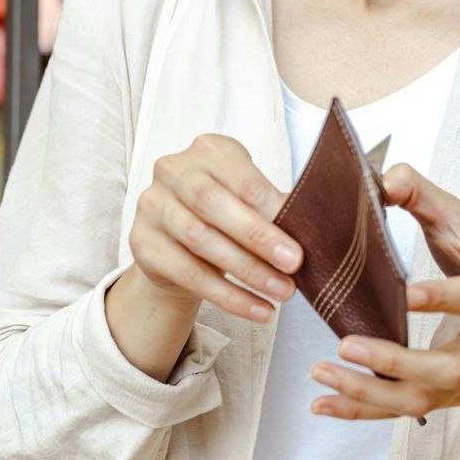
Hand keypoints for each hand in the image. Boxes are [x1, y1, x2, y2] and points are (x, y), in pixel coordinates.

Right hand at [123, 133, 299, 322]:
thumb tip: (317, 229)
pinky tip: (258, 310)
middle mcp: (173, 170)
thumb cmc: (225, 216)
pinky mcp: (142, 243)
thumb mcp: (249, 201)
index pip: (240, 177)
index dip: (271, 207)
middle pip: (213, 204)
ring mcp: (152, 205)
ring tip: (282, 292)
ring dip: (247, 271)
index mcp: (209, 149)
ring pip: (200, 240)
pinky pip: (187, 273)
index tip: (300, 236)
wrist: (177, 246)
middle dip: (258, 237)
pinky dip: (228, 296)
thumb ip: (275, 208)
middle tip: (294, 265)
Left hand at [310, 164, 459, 420]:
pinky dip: (363, 409)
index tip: (406, 295)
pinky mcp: (453, 395)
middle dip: (396, 363)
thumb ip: (423, 194)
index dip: (445, 297)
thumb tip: (384, 180)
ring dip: (370, 393)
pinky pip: (407, 409)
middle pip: (449, 367)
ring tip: (322, 374)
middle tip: (345, 346)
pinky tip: (324, 403)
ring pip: (424, 398)